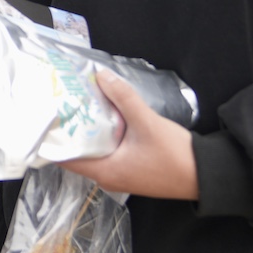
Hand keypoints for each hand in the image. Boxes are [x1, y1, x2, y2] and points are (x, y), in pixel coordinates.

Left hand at [58, 70, 198, 199]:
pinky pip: (109, 151)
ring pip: (95, 151)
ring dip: (89, 131)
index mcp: (104, 172)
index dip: (53, 138)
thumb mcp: (146, 122)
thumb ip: (123, 98)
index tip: (45, 116)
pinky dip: (104, 136)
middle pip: (79, 152)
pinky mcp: (131, 169)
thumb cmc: (175, 155)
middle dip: (70, 129)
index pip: (66, 158)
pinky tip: (105, 116)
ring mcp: (120, 175)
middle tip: (60, 103)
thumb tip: (100, 75)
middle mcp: (107, 177)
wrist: (208, 175)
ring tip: (78, 105)